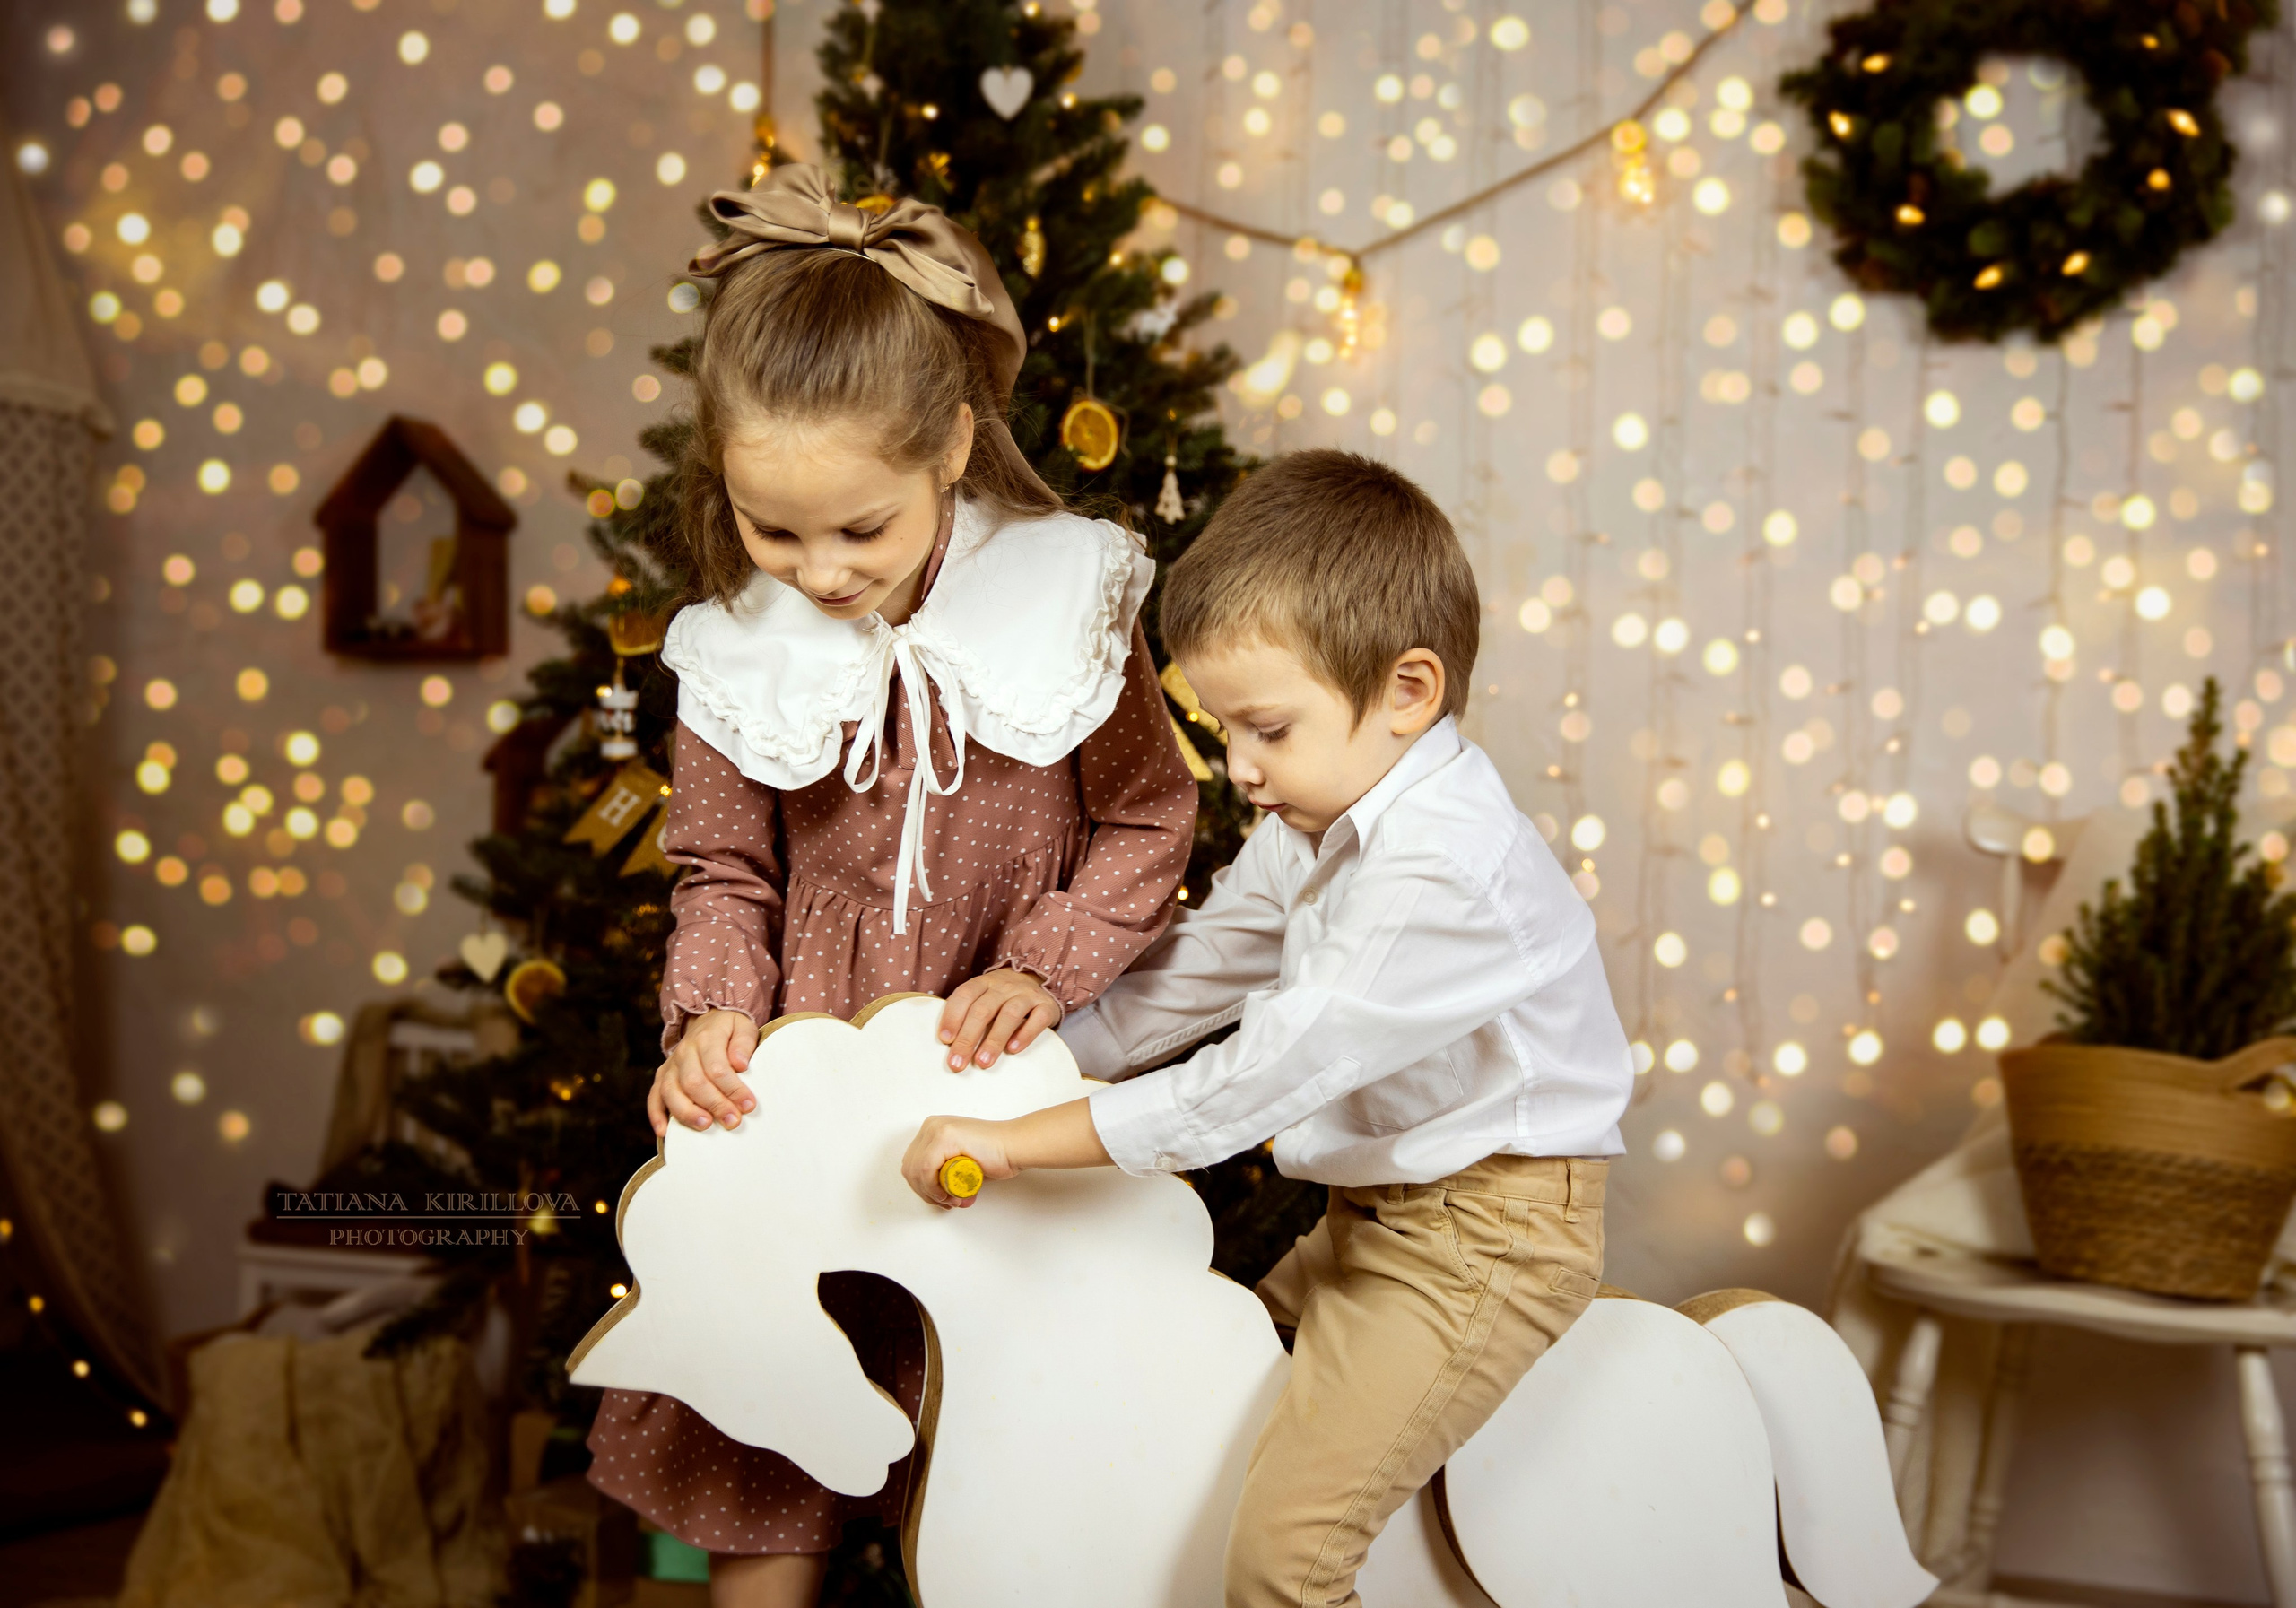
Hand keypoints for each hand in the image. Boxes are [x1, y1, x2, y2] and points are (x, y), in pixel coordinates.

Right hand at [647, 1009, 759, 1136]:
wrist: (708, 1022)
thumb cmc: (729, 1030)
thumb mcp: (744, 1026)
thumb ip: (744, 1043)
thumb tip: (740, 1064)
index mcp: (706, 1038)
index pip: (717, 1068)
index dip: (732, 1089)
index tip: (748, 1104)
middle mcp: (684, 1052)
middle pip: (694, 1082)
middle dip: (714, 1104)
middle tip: (732, 1120)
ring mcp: (671, 1066)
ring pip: (671, 1092)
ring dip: (688, 1112)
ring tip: (705, 1125)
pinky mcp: (662, 1077)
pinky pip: (654, 1097)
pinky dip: (657, 1115)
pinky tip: (664, 1131)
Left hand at [902, 1115, 1016, 1208]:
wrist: (1015, 1146)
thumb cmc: (996, 1154)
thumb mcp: (961, 1163)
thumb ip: (947, 1174)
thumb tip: (939, 1194)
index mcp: (933, 1129)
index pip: (912, 1164)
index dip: (923, 1188)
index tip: (941, 1199)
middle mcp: (931, 1125)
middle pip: (910, 1168)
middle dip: (926, 1193)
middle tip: (947, 1202)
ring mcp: (936, 1129)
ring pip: (915, 1171)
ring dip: (931, 1193)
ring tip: (953, 1200)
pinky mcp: (944, 1136)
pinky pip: (925, 1169)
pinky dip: (933, 1188)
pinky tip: (948, 1195)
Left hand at [938, 968, 1061, 1070]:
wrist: (1038, 980)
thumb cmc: (1002, 998)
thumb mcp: (983, 997)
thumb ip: (968, 1014)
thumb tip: (949, 1046)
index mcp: (983, 983)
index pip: (964, 995)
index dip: (952, 1017)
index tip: (945, 1040)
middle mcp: (1004, 986)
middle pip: (983, 1010)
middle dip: (968, 1038)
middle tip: (958, 1062)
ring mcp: (1026, 994)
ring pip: (1010, 1014)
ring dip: (994, 1040)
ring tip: (983, 1062)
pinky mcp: (1046, 1005)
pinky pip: (1037, 1019)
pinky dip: (1025, 1035)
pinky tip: (1013, 1050)